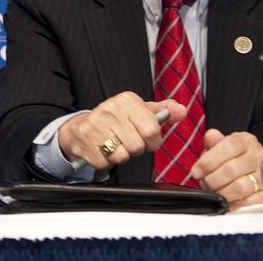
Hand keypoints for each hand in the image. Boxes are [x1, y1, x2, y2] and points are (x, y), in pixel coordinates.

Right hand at [57, 93, 186, 170]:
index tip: (146, 138)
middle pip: (137, 146)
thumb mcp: (140, 112)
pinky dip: (105, 162)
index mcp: (127, 100)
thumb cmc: (116, 121)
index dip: (152, 140)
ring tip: (113, 146)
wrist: (81, 126)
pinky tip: (101, 150)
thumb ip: (163, 111)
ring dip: (120, 156)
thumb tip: (181, 111)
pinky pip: (105, 163)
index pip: (152, 129)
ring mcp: (95, 123)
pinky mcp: (84, 139)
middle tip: (126, 142)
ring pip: (122, 156)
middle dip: (134, 149)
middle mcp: (110, 108)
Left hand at [190, 129, 262, 209]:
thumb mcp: (223, 149)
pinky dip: (236, 204)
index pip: (228, 146)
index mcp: (246, 141)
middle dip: (212, 180)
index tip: (196, 172)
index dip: (208, 161)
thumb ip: (215, 143)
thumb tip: (211, 136)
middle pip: (231, 169)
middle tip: (206, 185)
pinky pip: (251, 202)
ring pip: (240, 187)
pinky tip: (230, 202)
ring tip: (217, 193)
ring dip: (222, 193)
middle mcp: (260, 156)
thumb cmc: (236, 163)